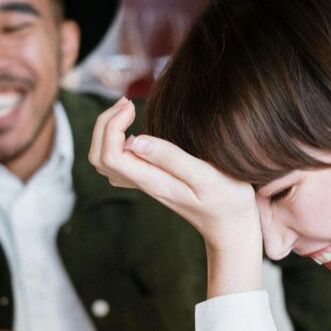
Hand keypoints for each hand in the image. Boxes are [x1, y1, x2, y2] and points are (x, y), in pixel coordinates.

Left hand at [90, 98, 262, 295]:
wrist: (232, 227)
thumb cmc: (227, 200)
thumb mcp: (206, 176)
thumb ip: (172, 158)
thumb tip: (135, 140)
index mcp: (154, 181)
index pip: (110, 155)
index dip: (112, 126)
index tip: (133, 106)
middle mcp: (144, 184)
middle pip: (99, 157)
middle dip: (104, 124)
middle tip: (127, 103)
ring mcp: (146, 184)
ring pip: (105, 161)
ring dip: (107, 132)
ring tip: (128, 110)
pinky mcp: (153, 181)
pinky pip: (119, 164)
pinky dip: (116, 142)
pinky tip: (134, 129)